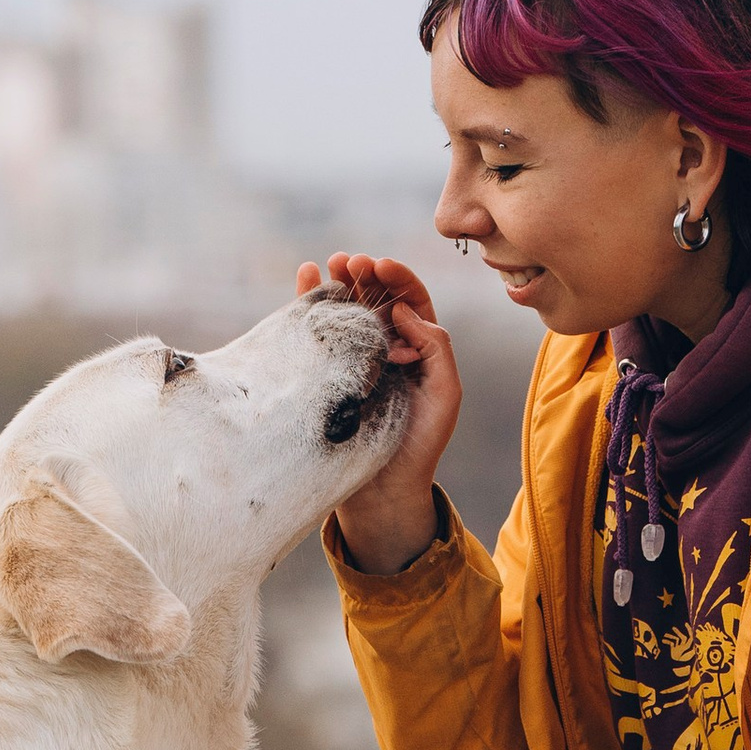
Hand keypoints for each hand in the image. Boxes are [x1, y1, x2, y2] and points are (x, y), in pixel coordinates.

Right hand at [298, 251, 462, 572]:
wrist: (382, 487)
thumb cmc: (419, 442)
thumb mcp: (445, 393)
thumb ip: (436, 347)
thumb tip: (403, 310)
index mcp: (419, 347)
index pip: (410, 300)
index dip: (398, 279)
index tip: (383, 269)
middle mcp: (386, 346)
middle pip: (376, 297)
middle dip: (365, 274)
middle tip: (353, 262)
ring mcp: (355, 357)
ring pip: (347, 307)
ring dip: (339, 280)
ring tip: (330, 264)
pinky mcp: (327, 370)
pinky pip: (318, 329)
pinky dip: (310, 299)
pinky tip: (305, 275)